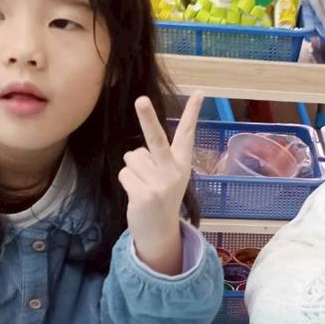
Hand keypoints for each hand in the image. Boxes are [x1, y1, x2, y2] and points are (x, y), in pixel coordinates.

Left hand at [119, 92, 203, 273]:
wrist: (159, 231)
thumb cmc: (160, 197)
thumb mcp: (168, 177)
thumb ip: (157, 159)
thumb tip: (134, 154)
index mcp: (182, 164)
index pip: (187, 134)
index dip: (193, 112)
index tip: (200, 92)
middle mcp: (173, 172)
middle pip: (156, 139)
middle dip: (148, 117)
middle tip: (141, 99)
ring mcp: (159, 184)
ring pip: (131, 157)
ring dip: (131, 169)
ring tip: (142, 185)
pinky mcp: (144, 195)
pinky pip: (124, 173)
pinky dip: (126, 182)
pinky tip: (137, 195)